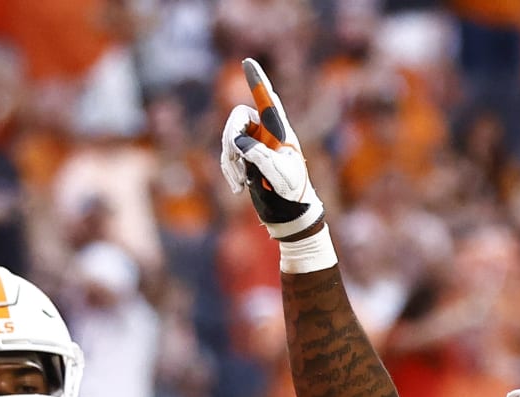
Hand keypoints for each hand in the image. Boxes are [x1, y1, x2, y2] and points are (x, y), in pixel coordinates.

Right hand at [219, 58, 323, 238]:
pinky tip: (238, 187)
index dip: (258, 81)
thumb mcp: (279, 176)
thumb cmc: (292, 192)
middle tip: (235, 160)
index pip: (268, 100)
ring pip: (229, 139)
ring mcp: (253, 144)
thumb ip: (261, 157)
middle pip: (238, 118)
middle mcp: (266, 132)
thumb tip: (240, 144)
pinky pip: (227, 155)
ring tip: (241, 182)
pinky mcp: (244, 158)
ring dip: (229, 160)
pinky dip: (228, 169)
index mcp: (280, 130)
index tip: (248, 61)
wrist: (289, 213)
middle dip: (231, 138)